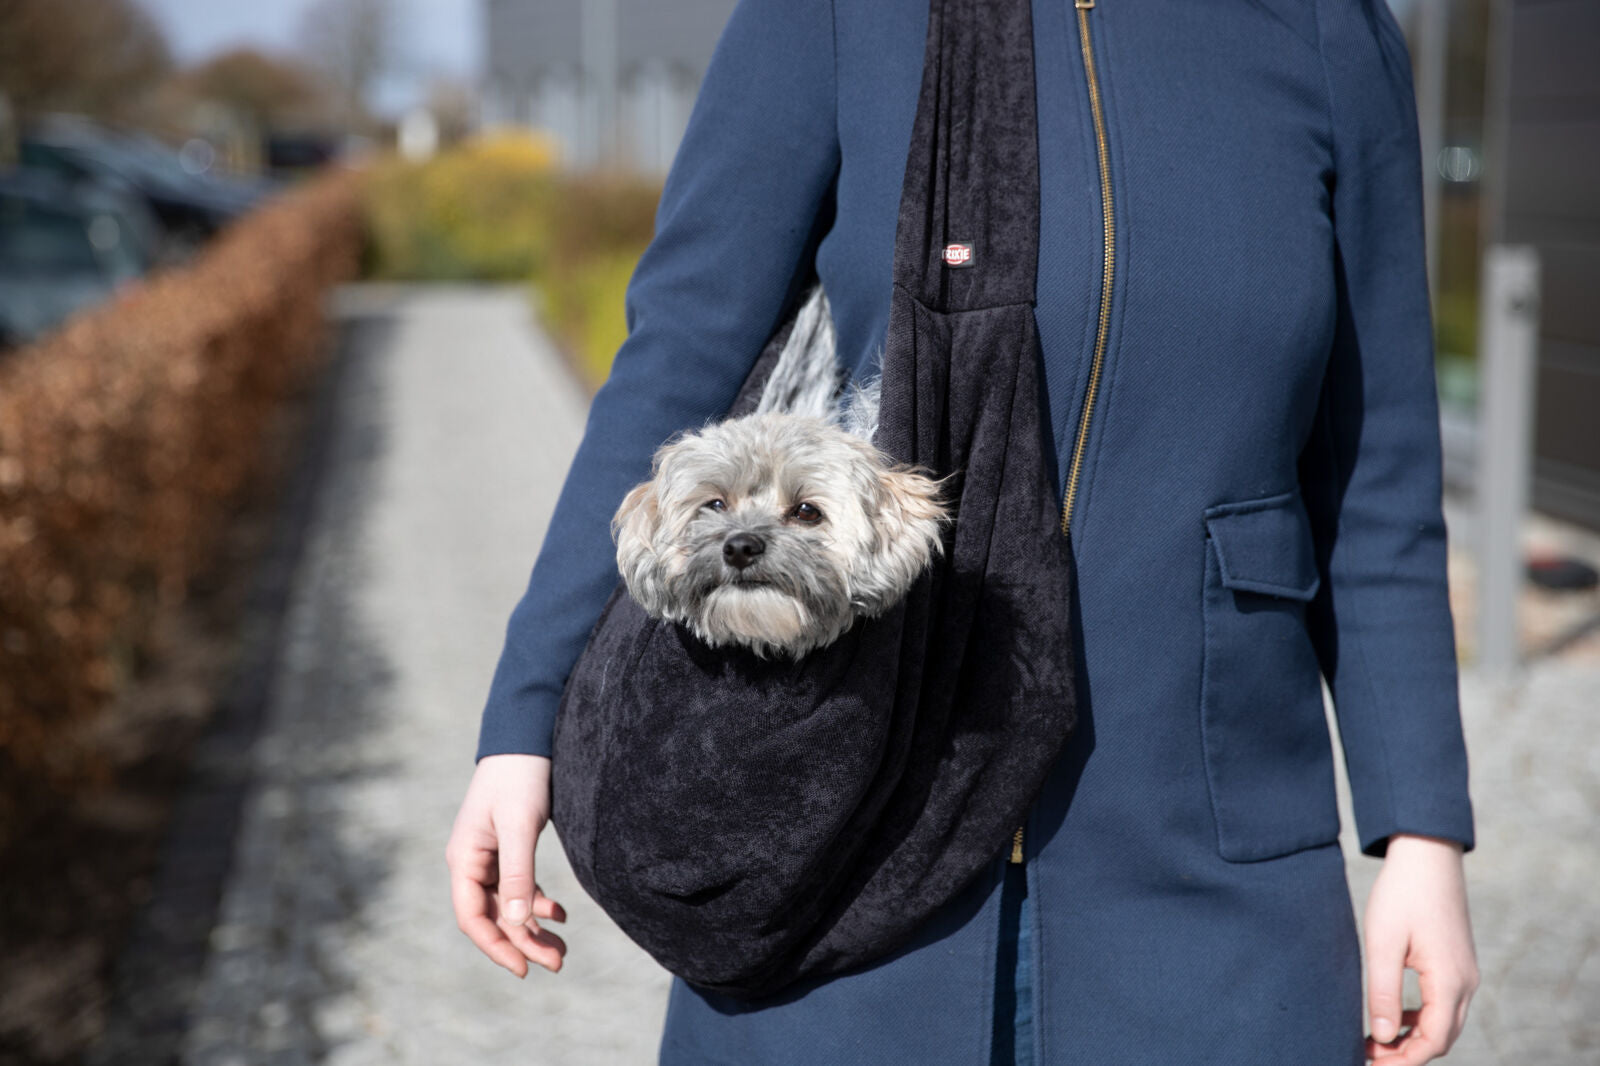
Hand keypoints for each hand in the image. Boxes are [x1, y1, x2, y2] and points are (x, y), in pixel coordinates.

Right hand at [446, 753, 567, 976]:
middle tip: (559, 963)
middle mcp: (472, 862)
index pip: (472, 916)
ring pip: (509, 905)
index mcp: (464, 858)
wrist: (527, 738)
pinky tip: (561, 915)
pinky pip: (521, 887)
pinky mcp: (509, 848)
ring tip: (563, 949)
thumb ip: (518, 873)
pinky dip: (539, 904)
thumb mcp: (520, 825)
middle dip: (524, 942)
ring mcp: (490, 856)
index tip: (523, 968)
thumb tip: (517, 922)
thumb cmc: (519, 777)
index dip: (496, 946)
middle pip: (494, 916)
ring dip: (533, 928)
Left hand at [1363, 833, 1478, 1063]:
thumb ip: (1383, 993)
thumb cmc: (1401, 894)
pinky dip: (1420, 1018)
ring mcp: (1465, 973)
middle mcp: (1465, 983)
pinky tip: (1393, 1015)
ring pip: (1444, 1023)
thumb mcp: (1383, 944)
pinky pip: (1443, 1004)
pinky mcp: (1457, 963)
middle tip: (1368, 1055)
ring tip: (1375, 1040)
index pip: (1432, 1042)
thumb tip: (1381, 1037)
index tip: (1369, 1063)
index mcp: (1449, 982)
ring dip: (1414, 1037)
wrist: (1426, 855)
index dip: (1403, 1060)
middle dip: (1407, 1054)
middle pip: (1442, 1039)